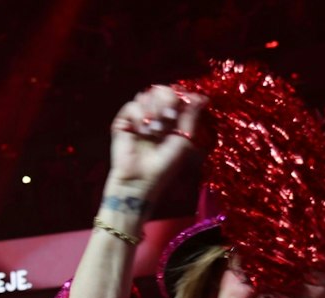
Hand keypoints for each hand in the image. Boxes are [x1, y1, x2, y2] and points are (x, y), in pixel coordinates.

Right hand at [105, 85, 206, 200]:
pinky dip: (139, 116)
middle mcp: (154, 116)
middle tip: (168, 117)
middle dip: (167, 100)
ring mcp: (138, 119)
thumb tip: (201, 96)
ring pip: (145, 94)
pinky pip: (131, 106)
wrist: (141, 181)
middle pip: (161, 89)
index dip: (179, 95)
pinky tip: (142, 131)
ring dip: (153, 109)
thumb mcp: (183, 139)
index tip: (181, 111)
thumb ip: (191, 116)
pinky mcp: (122, 124)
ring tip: (154, 130)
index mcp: (171, 118)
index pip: (176, 93)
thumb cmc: (164, 165)